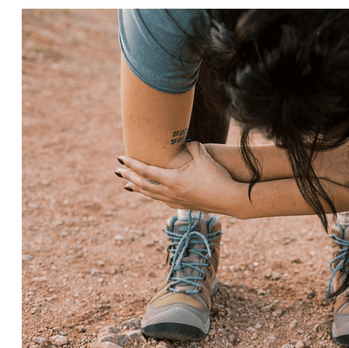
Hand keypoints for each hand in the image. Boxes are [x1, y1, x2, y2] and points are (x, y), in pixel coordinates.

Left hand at [115, 142, 244, 214]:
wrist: (230, 199)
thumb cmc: (218, 177)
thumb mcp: (204, 157)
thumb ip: (192, 147)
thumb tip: (186, 141)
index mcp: (173, 180)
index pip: (146, 171)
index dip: (132, 164)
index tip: (120, 159)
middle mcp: (171, 192)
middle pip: (144, 184)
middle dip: (130, 177)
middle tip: (118, 171)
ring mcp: (176, 201)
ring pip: (151, 195)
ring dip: (138, 188)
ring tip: (128, 185)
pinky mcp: (183, 205)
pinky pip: (161, 200)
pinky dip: (152, 195)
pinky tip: (151, 193)